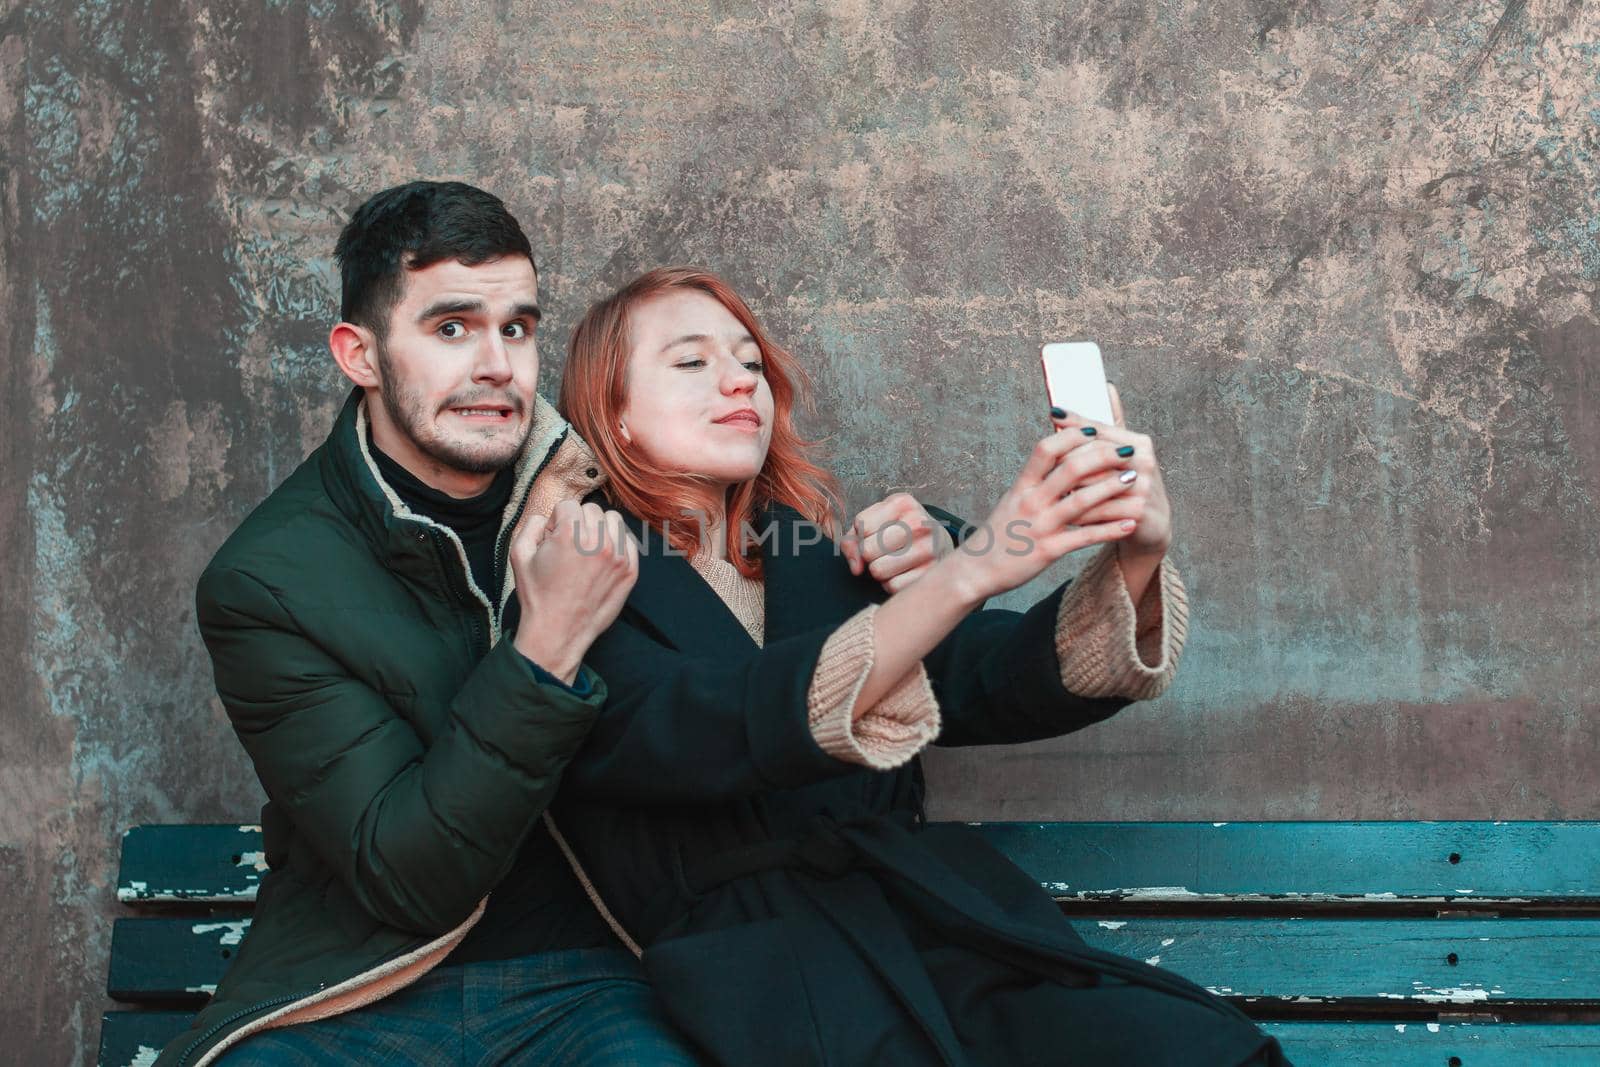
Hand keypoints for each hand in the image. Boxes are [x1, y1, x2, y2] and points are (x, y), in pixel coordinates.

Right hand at [510, 499, 638, 683]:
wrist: (558, 631)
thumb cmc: (538, 595)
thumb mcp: (519, 554)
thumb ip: (531, 524)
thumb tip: (547, 516)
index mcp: (570, 534)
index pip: (568, 505)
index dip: (556, 521)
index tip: (553, 539)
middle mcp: (598, 542)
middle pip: (592, 510)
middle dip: (578, 522)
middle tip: (569, 546)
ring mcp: (618, 556)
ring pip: (614, 520)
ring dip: (600, 529)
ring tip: (587, 549)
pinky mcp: (630, 570)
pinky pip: (628, 541)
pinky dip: (616, 544)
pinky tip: (602, 559)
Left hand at [840, 492, 954, 593]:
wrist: (939, 542)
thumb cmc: (899, 531)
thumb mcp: (875, 522)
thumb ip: (852, 540)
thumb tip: (856, 569)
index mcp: (903, 503)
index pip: (861, 526)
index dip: (861, 535)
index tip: (876, 534)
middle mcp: (919, 522)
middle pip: (867, 550)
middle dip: (869, 555)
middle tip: (884, 551)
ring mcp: (929, 549)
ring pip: (877, 570)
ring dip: (880, 570)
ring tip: (894, 561)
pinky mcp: (930, 574)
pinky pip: (892, 586)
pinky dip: (892, 583)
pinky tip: (904, 572)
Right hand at [941, 424, 1140, 603]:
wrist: (976, 570)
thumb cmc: (998, 533)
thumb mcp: (1012, 499)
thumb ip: (1034, 479)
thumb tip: (1056, 453)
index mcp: (1021, 486)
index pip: (1046, 449)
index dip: (1072, 436)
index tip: (1094, 430)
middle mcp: (1030, 502)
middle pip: (1070, 469)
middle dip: (1103, 456)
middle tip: (1126, 451)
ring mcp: (1040, 526)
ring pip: (1082, 501)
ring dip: (1112, 487)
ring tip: (1135, 479)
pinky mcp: (1048, 551)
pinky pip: (1084, 537)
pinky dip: (1110, 530)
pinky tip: (1130, 524)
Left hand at [1050, 382, 1172, 560]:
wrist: (1153, 525)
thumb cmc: (1130, 483)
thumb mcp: (1125, 453)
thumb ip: (1113, 423)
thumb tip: (1106, 386)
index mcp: (1140, 443)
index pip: (1101, 429)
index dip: (1076, 422)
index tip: (1054, 413)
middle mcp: (1145, 462)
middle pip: (1094, 455)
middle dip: (1067, 461)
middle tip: (1045, 466)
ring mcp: (1144, 488)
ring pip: (1092, 484)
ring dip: (1069, 490)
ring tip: (1051, 492)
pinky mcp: (1138, 513)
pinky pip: (1097, 510)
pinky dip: (1078, 513)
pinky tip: (1064, 514)